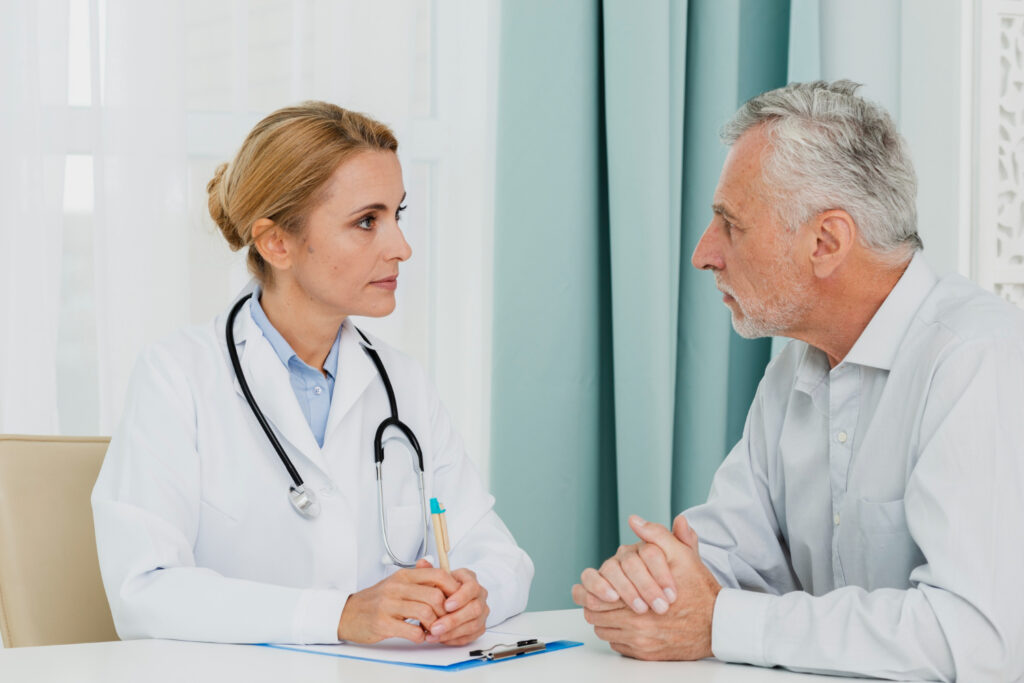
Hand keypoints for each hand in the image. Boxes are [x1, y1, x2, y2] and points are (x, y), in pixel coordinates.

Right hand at [337, 558, 459, 643]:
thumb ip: (419, 577)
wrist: (348, 613)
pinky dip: (421, 636)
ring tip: (432, 629)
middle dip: (445, 612)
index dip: (452, 588)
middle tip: (444, 619)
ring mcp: (389, 605)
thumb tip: (440, 571)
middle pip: (435, 596)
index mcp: (404, 576)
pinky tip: (418, 635)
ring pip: (426, 612)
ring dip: (434, 625)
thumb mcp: (397, 583)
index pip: (438, 575)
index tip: (456, 600)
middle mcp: (397, 587)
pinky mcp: (382, 623)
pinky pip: (412, 630)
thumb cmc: (376, 600)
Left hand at [424, 566, 488, 645]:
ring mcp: (482, 612)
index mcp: (470, 580)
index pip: (472, 587)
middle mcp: (480, 595)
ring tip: (433, 635)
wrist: (452, 596)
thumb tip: (423, 562)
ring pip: (473, 625)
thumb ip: (429, 570)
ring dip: (452, 632)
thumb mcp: (436, 576)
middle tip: (435, 627)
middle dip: (454, 619)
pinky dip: (454, 639)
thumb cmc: (443, 586)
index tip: (446, 605)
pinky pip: (470, 636)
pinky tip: (439, 639)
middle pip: (474, 609)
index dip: (460, 597)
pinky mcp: (479, 626)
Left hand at [576, 514, 720, 660]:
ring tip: (613, 608)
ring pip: (604, 629)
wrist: (717, 622)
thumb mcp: (681, 554)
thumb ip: (656, 535)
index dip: (591, 588)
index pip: (595, 594)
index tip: (594, 584)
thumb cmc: (697, 587)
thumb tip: (635, 520)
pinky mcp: (645, 654)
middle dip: (596, 603)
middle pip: (595, 613)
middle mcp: (637, 622)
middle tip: (602, 595)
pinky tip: (627, 623)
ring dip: (605, 619)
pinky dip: (617, 634)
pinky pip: (617, 644)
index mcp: (639, 595)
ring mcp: (640, 640)